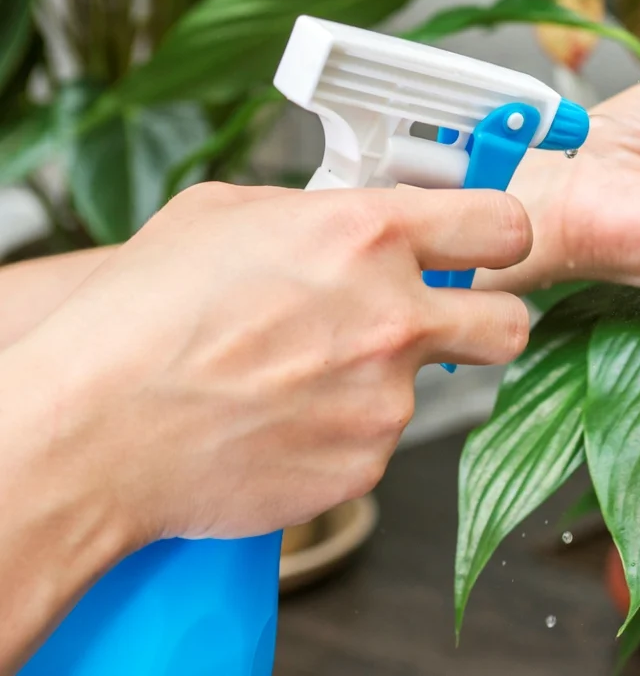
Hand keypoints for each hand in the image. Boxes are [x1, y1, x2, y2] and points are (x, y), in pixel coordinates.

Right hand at [4, 182, 531, 544]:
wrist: (94, 428)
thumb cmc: (143, 314)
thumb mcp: (227, 214)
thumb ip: (317, 211)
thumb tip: (354, 219)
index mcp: (368, 235)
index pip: (502, 223)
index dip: (500, 236)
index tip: (490, 246)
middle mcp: (395, 316)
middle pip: (509, 322)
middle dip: (483, 323)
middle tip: (436, 325)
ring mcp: (385, 398)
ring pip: (426, 387)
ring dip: (380, 381)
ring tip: (297, 378)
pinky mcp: (365, 464)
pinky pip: (374, 443)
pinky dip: (339, 433)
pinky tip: (280, 420)